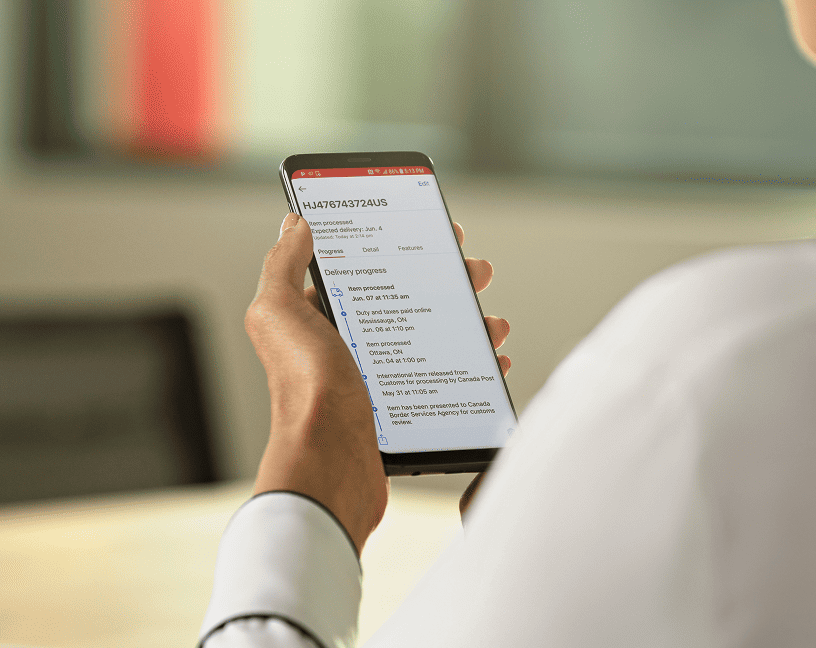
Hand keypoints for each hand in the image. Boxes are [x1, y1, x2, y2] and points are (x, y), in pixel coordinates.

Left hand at [245, 214, 509, 553]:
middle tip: (476, 273)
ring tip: (492, 323)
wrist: (329, 462)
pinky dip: (472, 365)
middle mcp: (349, 343)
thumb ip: (283, 264)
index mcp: (320, 315)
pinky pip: (445, 376)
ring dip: (469, 323)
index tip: (443, 234)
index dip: (406, 245)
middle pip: (410, 298)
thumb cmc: (303, 391)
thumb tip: (295, 221)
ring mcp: (378, 376)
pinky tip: (492, 359)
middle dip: (448, 281)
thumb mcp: (280, 313)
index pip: (369, 266)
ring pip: (433, 336)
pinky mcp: (403, 406)